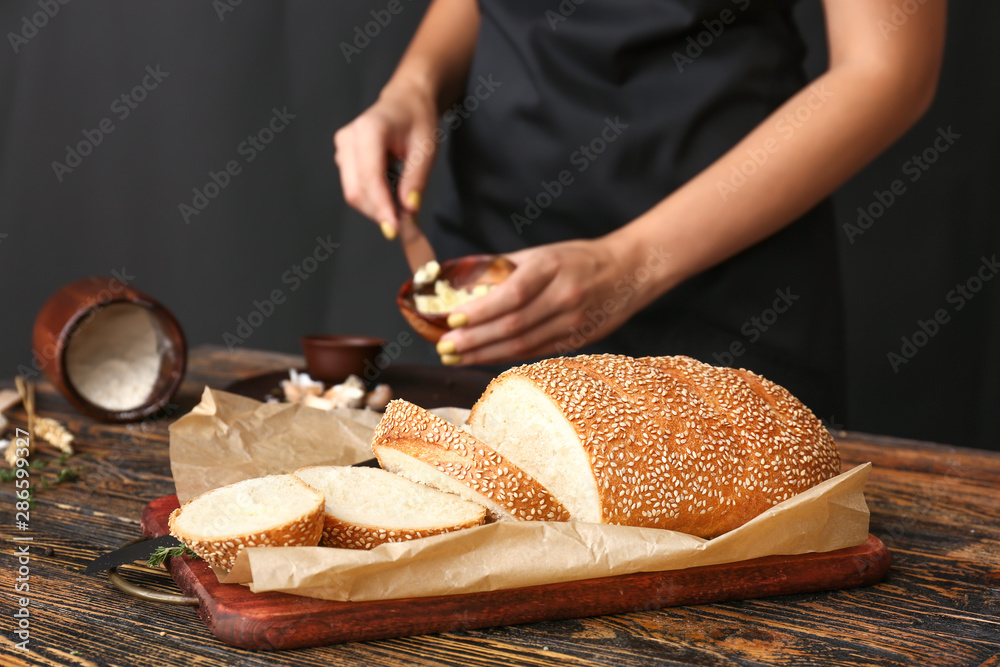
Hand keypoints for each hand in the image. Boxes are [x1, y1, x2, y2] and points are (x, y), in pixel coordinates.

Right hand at [333, 84, 438, 236]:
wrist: (406, 100)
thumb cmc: (417, 118)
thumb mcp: (426, 148)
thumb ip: (416, 180)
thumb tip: (408, 210)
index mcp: (369, 130)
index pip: (370, 178)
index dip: (381, 207)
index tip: (395, 229)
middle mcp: (348, 139)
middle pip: (356, 191)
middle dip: (380, 212)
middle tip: (407, 223)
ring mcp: (342, 149)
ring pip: (354, 193)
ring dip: (377, 207)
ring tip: (403, 204)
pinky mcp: (344, 159)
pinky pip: (355, 188)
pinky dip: (374, 199)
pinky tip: (392, 194)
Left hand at [435, 239, 668, 365]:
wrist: (630, 271)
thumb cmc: (578, 259)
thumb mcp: (542, 253)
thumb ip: (505, 268)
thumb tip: (462, 284)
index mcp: (551, 267)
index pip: (511, 294)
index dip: (480, 311)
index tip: (452, 318)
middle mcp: (564, 296)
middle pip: (513, 325)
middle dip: (474, 339)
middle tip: (445, 346)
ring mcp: (573, 322)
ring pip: (523, 345)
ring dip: (484, 353)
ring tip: (456, 357)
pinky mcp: (578, 340)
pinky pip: (536, 352)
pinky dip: (506, 357)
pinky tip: (483, 358)